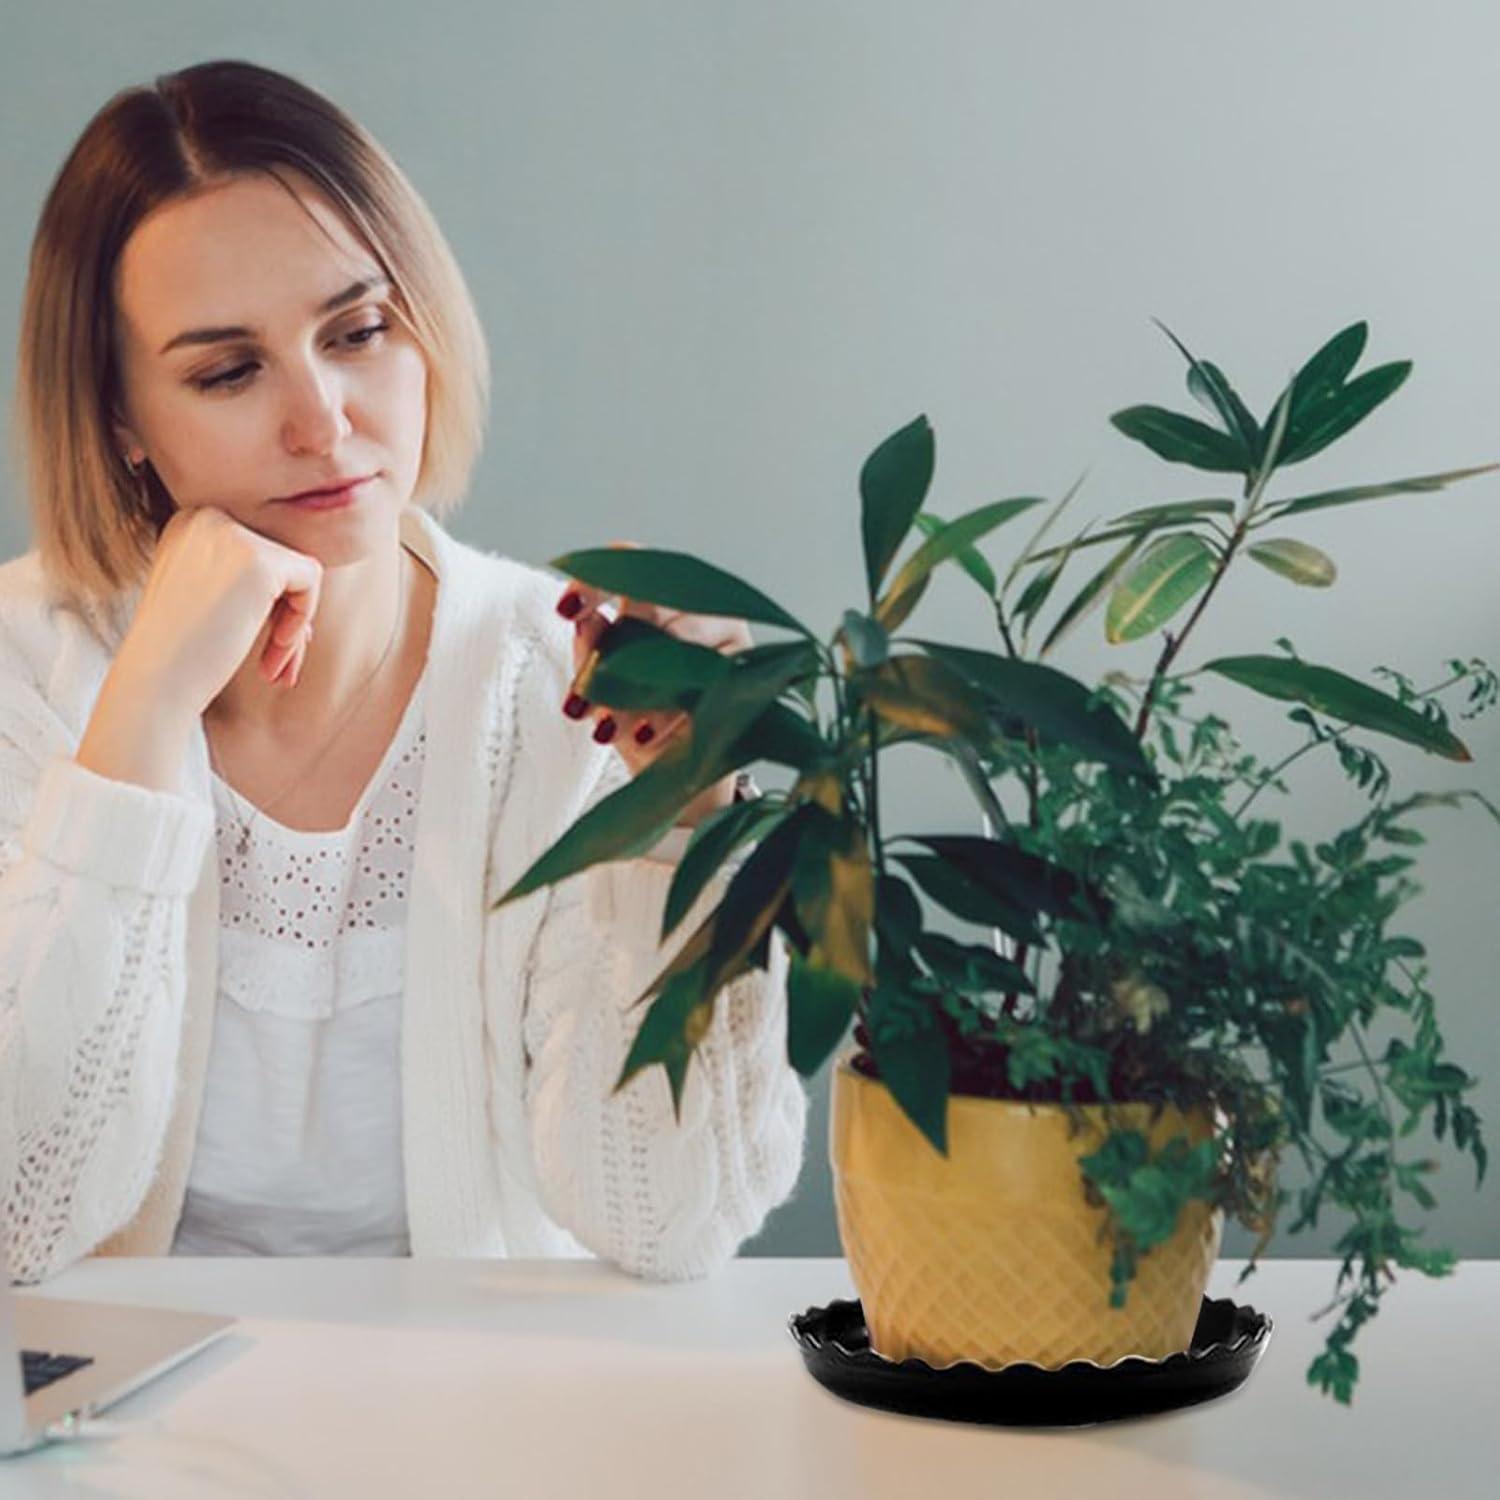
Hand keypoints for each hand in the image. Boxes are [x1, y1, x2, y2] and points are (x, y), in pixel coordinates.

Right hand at [116, 504, 322, 715]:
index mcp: (190, 523)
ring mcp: (231, 534)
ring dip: (294, 626)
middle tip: (274, 665)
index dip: (268, 602)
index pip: (258, 550)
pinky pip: (310, 578)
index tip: (260, 642)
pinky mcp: (259, 559)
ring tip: (274, 669)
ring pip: (297, 572)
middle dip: (284, 615)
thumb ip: (247, 577)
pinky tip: (276, 647)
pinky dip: (303, 617)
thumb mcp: (209, 598)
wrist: (155, 682)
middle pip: (279, 559)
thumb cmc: (184, 652)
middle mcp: (206, 517)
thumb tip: (308, 571)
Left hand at [556, 541, 752, 824]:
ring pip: (675, 646)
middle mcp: (696, 602)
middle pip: (648, 607)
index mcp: (657, 592)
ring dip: (635, 693)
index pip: (628, 562)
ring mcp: (727, 631)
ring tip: (607, 730)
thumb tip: (585, 619)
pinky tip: (644, 738)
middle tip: (581, 703)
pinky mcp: (746, 667)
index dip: (595, 580)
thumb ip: (590, 650)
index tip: (565, 611)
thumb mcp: (601, 685)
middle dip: (609, 658)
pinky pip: (703, 682)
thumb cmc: (635, 715)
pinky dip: (669, 714)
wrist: (677, 768)